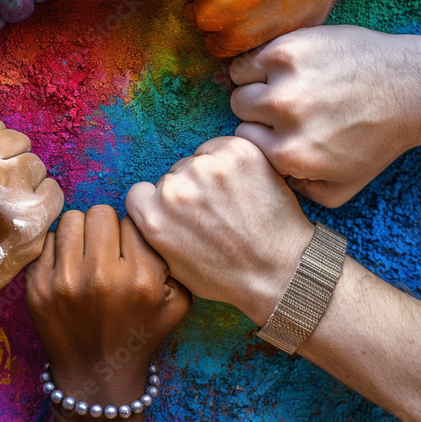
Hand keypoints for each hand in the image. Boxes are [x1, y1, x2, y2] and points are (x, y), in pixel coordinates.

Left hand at [25, 206, 190, 401]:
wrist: (97, 377)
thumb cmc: (139, 335)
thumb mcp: (177, 301)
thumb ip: (174, 259)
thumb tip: (155, 221)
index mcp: (141, 278)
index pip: (133, 221)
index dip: (132, 234)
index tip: (129, 252)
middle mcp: (102, 277)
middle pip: (100, 213)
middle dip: (105, 228)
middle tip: (106, 249)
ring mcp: (64, 282)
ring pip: (71, 220)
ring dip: (80, 233)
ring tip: (86, 255)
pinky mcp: (37, 287)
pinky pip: (46, 240)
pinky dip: (58, 249)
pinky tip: (67, 267)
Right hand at [126, 136, 313, 325]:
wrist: (280, 270)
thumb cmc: (229, 275)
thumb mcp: (173, 266)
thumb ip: (153, 231)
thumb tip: (148, 208)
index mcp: (152, 218)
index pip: (139, 192)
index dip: (159, 203)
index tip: (180, 213)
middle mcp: (175, 189)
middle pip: (172, 175)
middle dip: (189, 189)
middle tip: (215, 212)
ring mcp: (207, 167)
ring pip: (197, 158)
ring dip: (211, 174)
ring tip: (233, 201)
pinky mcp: (237, 152)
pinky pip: (222, 146)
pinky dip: (231, 159)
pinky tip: (245, 184)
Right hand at [231, 26, 420, 205]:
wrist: (412, 89)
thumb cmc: (379, 137)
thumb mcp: (344, 188)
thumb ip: (302, 193)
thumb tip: (274, 181)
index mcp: (290, 154)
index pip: (246, 140)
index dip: (262, 131)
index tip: (279, 123)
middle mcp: (283, 116)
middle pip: (240, 107)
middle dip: (258, 105)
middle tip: (284, 100)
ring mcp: (285, 79)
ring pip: (240, 78)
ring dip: (256, 79)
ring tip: (282, 80)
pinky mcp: (289, 48)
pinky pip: (254, 54)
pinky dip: (263, 59)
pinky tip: (287, 64)